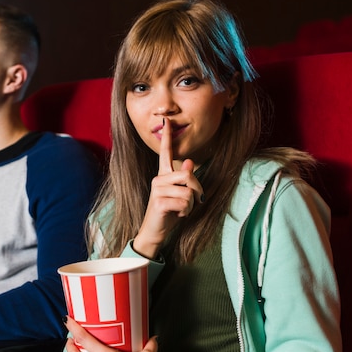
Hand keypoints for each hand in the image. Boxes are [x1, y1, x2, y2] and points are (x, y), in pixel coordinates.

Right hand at [133, 118, 203, 258]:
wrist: (154, 231)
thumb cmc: (168, 213)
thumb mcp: (180, 195)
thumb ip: (184, 180)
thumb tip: (190, 162)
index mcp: (163, 175)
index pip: (166, 153)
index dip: (167, 137)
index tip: (167, 120)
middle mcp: (158, 179)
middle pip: (188, 176)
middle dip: (197, 192)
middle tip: (191, 203)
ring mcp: (157, 190)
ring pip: (189, 191)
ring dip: (190, 205)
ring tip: (180, 210)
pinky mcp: (159, 201)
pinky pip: (185, 203)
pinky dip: (185, 212)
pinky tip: (175, 215)